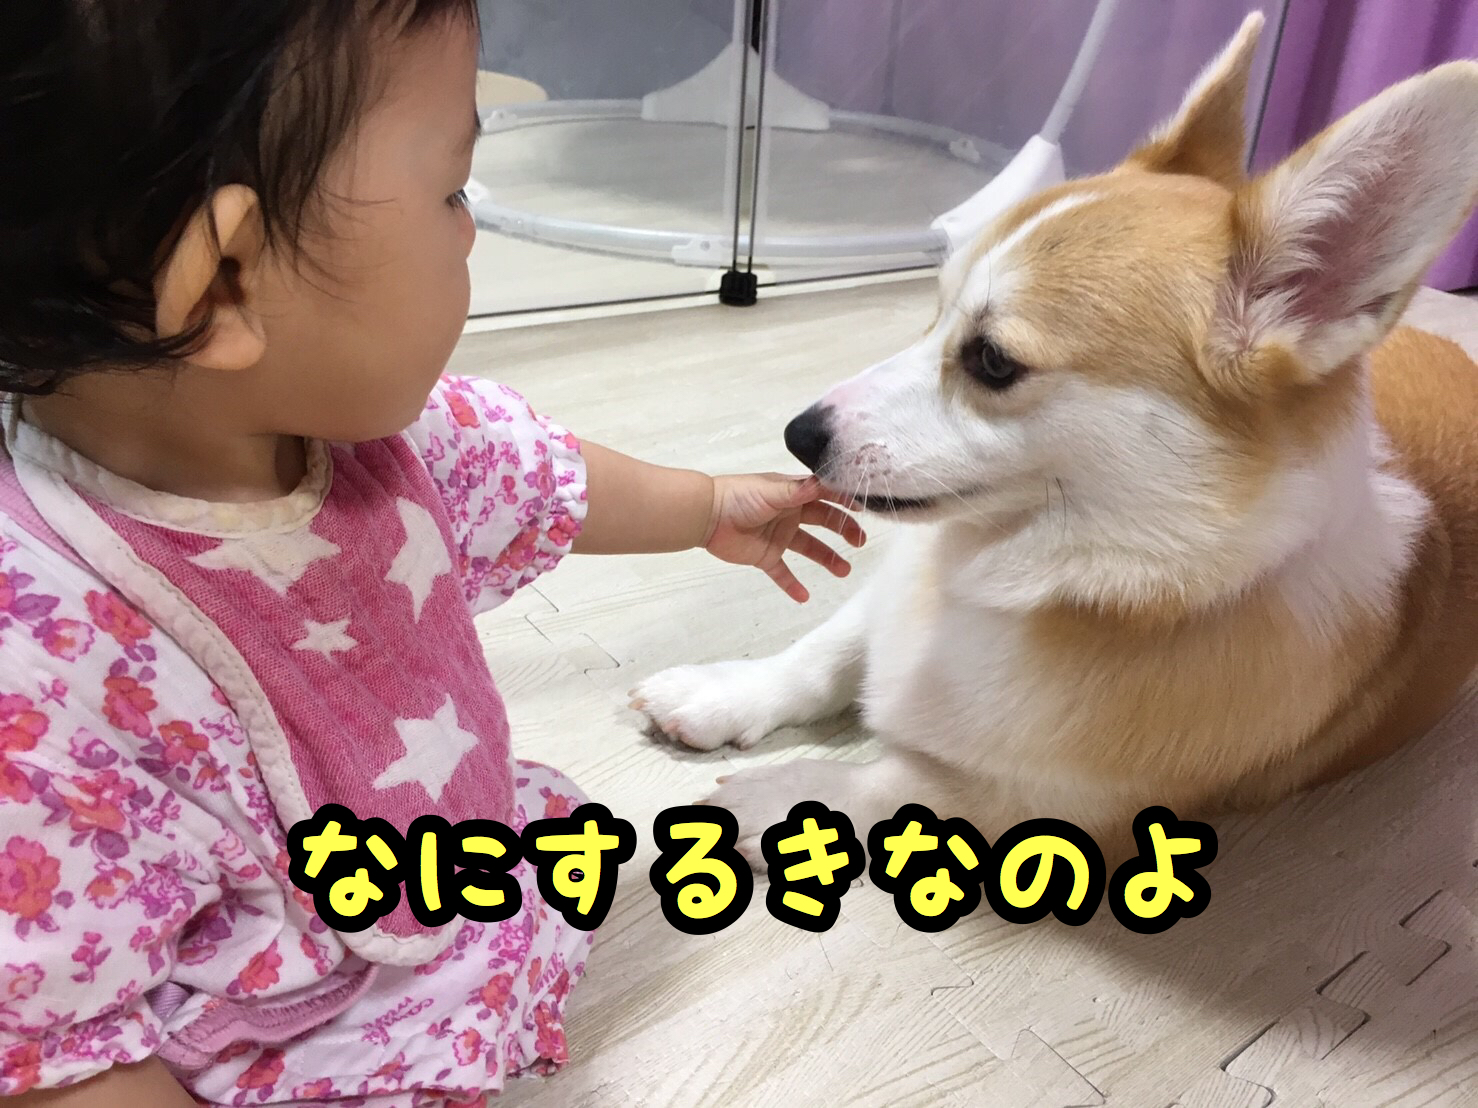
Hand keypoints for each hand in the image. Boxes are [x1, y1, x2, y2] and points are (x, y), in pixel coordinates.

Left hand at [703, 474, 865, 601]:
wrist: (706, 516)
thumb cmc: (738, 497)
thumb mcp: (771, 490)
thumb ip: (799, 490)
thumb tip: (825, 482)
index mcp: (793, 494)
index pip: (825, 496)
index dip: (845, 501)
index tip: (865, 509)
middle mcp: (790, 514)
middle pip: (824, 522)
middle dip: (844, 530)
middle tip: (860, 542)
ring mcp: (779, 536)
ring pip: (809, 548)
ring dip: (827, 559)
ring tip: (844, 571)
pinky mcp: (765, 556)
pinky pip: (782, 573)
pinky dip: (792, 585)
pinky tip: (804, 597)